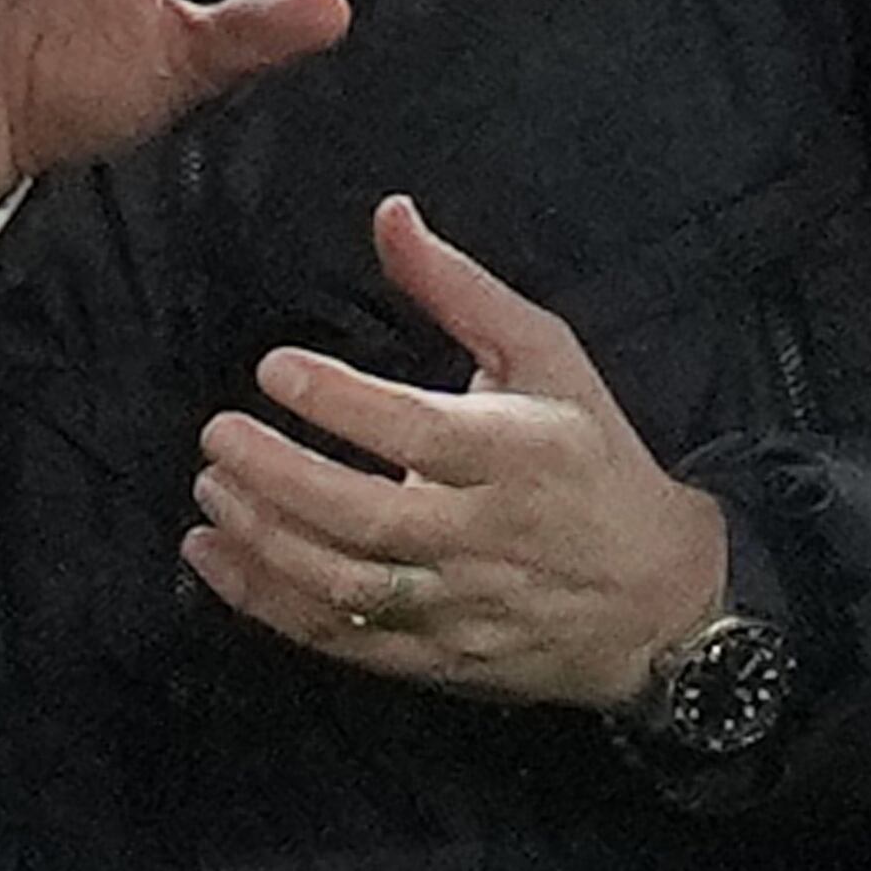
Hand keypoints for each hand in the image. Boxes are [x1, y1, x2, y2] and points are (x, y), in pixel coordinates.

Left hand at [179, 193, 732, 711]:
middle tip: (217, 435)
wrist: (659, 598)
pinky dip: (266, 604)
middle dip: (279, 476)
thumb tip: (389, 214)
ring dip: (262, 540)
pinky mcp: (436, 657)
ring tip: (211, 491)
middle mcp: (486, 536)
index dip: (338, 400)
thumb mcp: (546, 357)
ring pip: (344, 584)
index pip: (417, 431)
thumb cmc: (592, 457)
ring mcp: (459, 605)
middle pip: (366, 516)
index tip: (273, 367)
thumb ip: (459, 288)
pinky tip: (213, 559)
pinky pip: (340, 639)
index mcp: (518, 454)